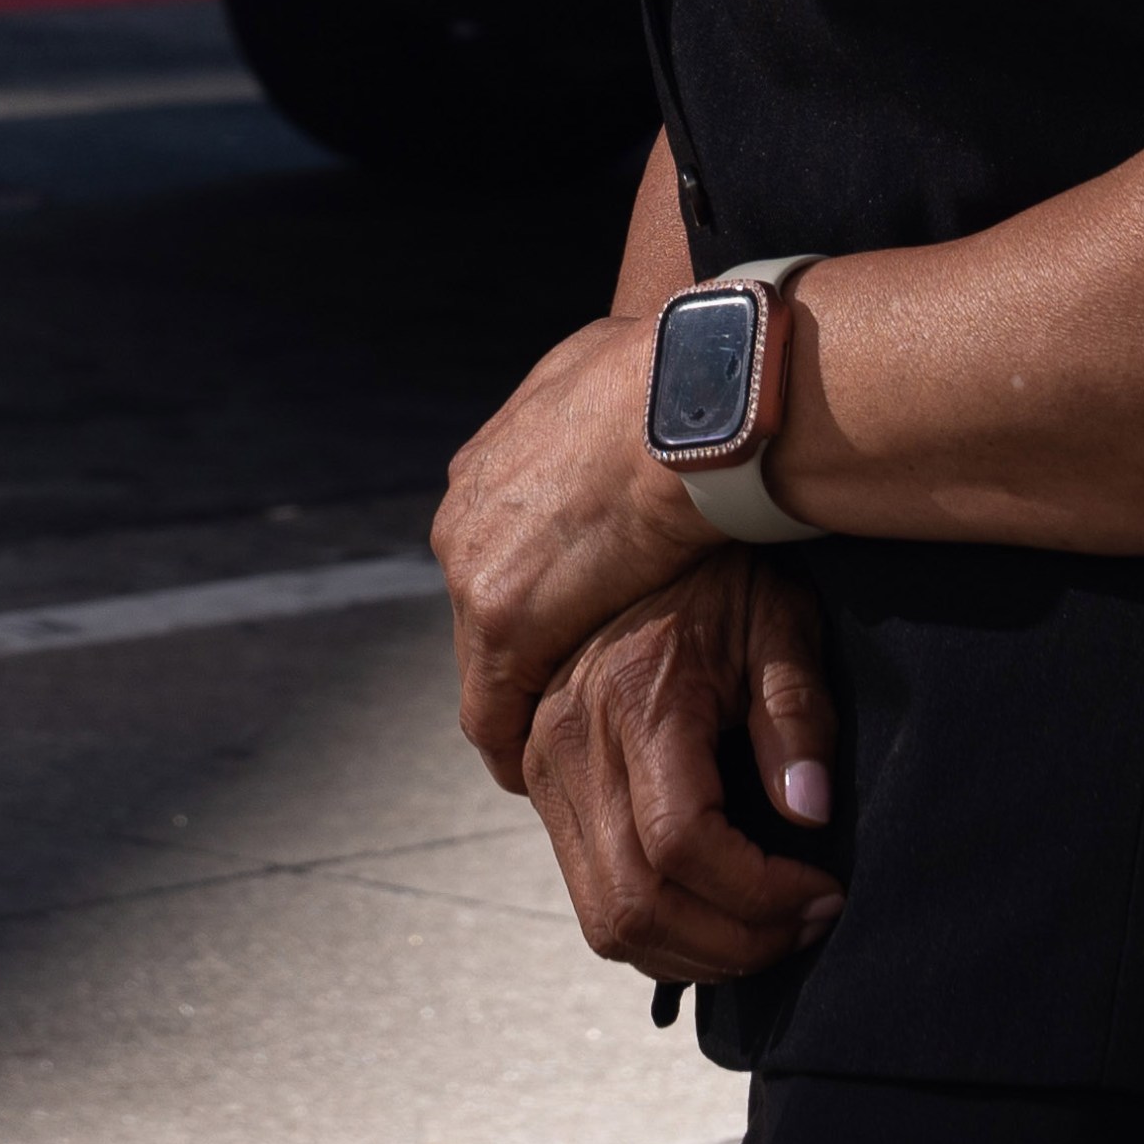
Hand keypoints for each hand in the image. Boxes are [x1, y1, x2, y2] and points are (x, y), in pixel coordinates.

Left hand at [434, 311, 713, 789]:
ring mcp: (473, 567)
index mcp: (487, 465)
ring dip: (517, 698)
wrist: (680, 404)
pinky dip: (511, 745)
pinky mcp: (499, 620)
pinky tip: (536, 773)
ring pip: (481, 660)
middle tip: (559, 692)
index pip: (492, 550)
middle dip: (517, 648)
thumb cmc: (666, 380)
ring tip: (552, 747)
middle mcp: (463, 516)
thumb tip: (598, 394)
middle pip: (479, 606)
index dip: (528, 591)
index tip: (556, 622)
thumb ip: (582, 406)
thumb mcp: (603, 371)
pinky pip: (491, 710)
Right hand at [525, 552, 842, 984]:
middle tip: (804, 927)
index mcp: (631, 694)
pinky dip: (655, 931)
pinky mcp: (540, 780)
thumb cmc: (720, 573)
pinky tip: (715, 911)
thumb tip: (808, 812)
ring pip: (606, 917)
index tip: (824, 891)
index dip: (760, 895)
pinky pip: (589, 896)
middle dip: (733, 943)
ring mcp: (543, 763)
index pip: (683, 844)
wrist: (632, 519)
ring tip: (766, 930)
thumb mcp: (777, 619)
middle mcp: (568, 737)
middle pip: (637, 902)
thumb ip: (797, 711)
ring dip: (695, 953)